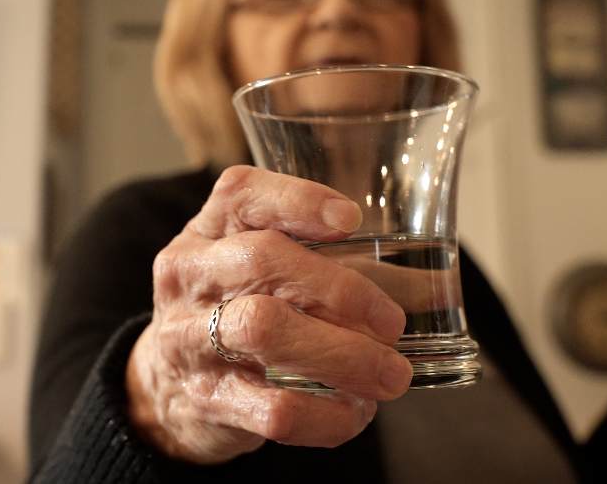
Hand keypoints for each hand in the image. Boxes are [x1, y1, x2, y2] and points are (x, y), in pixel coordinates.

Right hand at [125, 165, 412, 463]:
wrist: (167, 389)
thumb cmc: (237, 313)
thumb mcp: (277, 277)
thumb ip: (353, 272)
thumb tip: (439, 285)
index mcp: (210, 230)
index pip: (241, 193)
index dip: (298, 200)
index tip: (350, 219)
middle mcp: (191, 274)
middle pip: (261, 260)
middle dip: (340, 289)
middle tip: (392, 323)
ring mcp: (188, 337)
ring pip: (262, 330)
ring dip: (341, 354)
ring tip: (391, 375)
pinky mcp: (206, 399)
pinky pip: (270, 408)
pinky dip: (325, 414)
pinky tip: (356, 413)